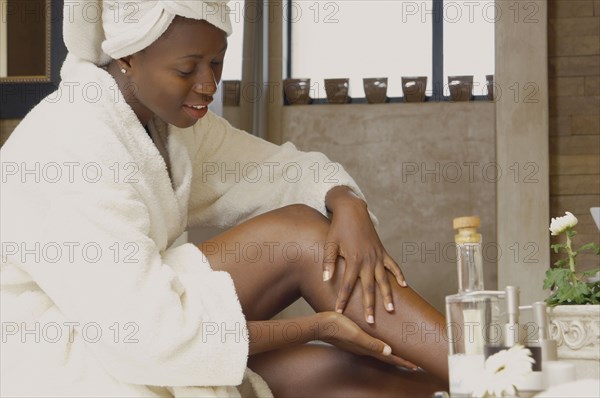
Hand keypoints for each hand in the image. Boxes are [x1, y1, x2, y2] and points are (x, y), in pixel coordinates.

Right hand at [317, 311, 416, 368]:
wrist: (319, 325)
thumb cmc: (336, 327)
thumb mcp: (356, 334)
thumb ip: (371, 343)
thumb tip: (389, 352)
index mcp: (367, 348)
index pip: (389, 358)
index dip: (403, 362)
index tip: (416, 366)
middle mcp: (364, 348)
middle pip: (386, 357)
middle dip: (400, 360)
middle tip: (414, 363)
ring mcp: (359, 345)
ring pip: (380, 351)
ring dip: (392, 354)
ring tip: (401, 354)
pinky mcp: (354, 338)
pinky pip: (372, 345)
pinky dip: (381, 346)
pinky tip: (381, 342)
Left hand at [324, 187, 405, 323]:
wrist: (353, 210)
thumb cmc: (338, 228)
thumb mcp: (330, 244)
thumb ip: (328, 262)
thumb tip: (326, 279)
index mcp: (353, 259)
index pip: (348, 285)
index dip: (343, 299)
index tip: (340, 313)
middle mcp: (368, 260)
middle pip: (369, 287)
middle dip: (369, 305)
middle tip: (370, 322)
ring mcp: (377, 256)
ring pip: (384, 279)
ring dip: (387, 295)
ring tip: (391, 310)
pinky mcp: (383, 251)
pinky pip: (393, 265)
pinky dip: (399, 275)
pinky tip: (404, 286)